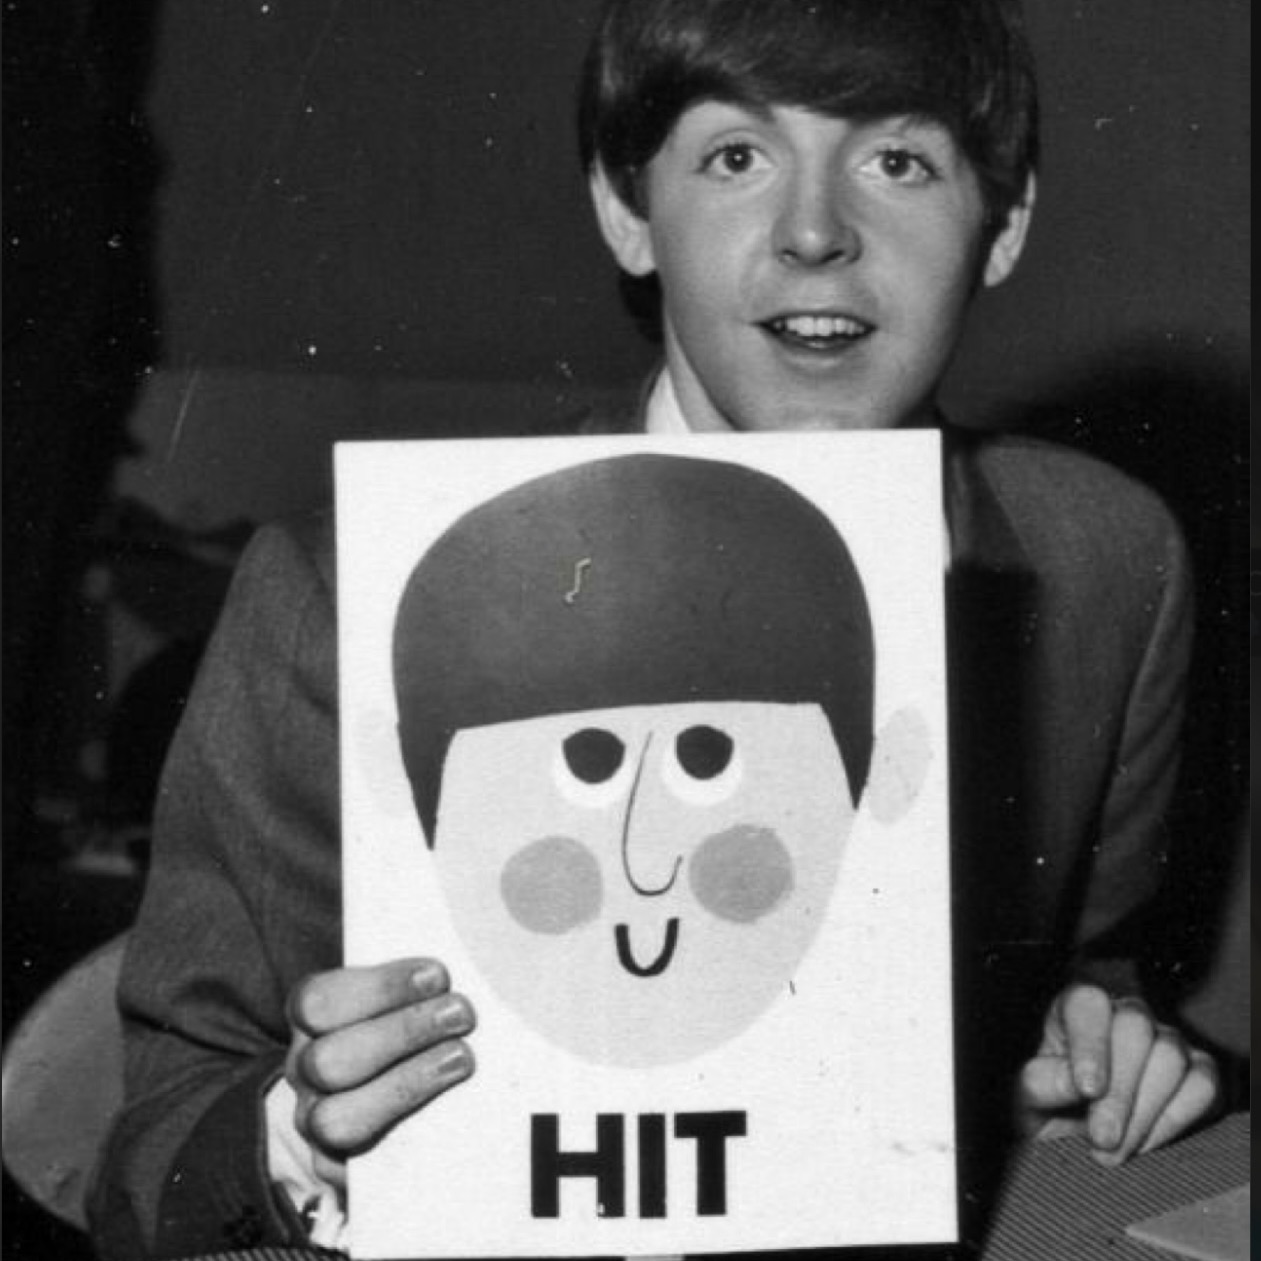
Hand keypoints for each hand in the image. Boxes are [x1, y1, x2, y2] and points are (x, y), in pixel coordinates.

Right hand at [284, 957, 476, 1189]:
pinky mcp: (335, 1167)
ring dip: (407, 1084)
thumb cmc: (402, 1023)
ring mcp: (314, 1123)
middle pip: (330, 1061)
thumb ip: (419, 982)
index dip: (379, 988)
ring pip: (337, 1118)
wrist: (382, 1095)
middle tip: (461, 1014)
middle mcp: (306, 1070)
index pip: (319, 1001)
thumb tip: (467, 968)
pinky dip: (402, 1138)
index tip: (438, 976)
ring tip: (461, 1059)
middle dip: (403, 1034)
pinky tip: (444, 1117)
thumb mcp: (400, 993)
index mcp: (312, 1018)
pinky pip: (354, 1169)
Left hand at [1015, 983, 1218, 1164]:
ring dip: (1144, 1112)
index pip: (1088, 1002)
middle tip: (1101, 1140)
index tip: (1087, 1089)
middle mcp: (1120, 1014)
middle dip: (1120, 1092)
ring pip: (1171, 1055)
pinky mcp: (1195, 1071)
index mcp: (1071, 1009)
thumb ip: (1039, 1083)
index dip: (1090, 1044)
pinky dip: (1176, 1119)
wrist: (1069, 1138)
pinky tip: (1144, 1141)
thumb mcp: (1023, 1099)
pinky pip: (1202, 1085)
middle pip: (1135, 1027)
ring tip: (1114, 1149)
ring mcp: (1163, 1039)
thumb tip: (1072, 1082)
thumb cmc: (1039, 1108)